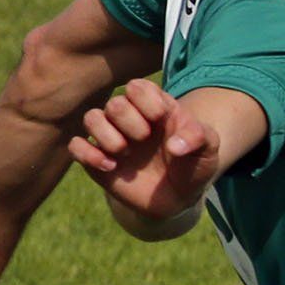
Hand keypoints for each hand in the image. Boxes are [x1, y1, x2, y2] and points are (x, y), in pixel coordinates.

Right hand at [68, 78, 221, 223]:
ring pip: (90, 118)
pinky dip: (88, 155)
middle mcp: (129, 119)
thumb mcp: (208, 149)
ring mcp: (111, 138)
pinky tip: (110, 167)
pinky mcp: (97, 160)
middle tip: (145, 139)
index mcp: (154, 107)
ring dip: (107, 136)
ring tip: (125, 153)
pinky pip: (76, 146)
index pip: (137, 86)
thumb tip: (174, 146)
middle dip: (131, 122)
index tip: (161, 119)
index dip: (147, 101)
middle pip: (114, 103)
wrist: (179, 198)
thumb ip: (199, 136)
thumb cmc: (193, 165)